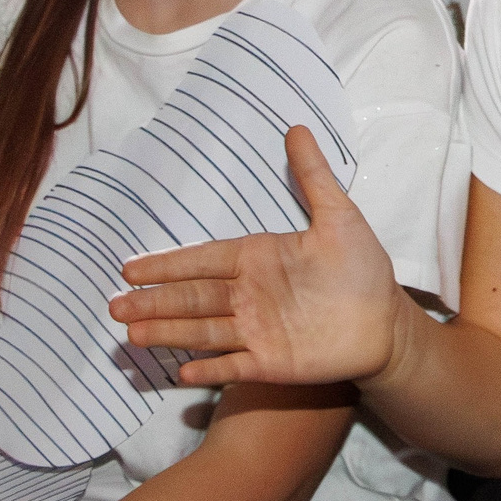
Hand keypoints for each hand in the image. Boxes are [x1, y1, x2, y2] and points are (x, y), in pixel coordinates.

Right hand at [111, 125, 407, 389]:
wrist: (387, 322)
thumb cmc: (362, 269)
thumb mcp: (339, 216)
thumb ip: (313, 176)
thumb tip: (297, 126)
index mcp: (258, 259)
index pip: (204, 260)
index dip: (167, 264)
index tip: (129, 269)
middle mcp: (250, 295)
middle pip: (193, 297)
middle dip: (154, 301)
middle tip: (113, 305)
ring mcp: (258, 331)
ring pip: (203, 330)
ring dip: (168, 332)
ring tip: (130, 334)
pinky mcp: (272, 363)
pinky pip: (234, 366)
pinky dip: (209, 369)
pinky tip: (180, 373)